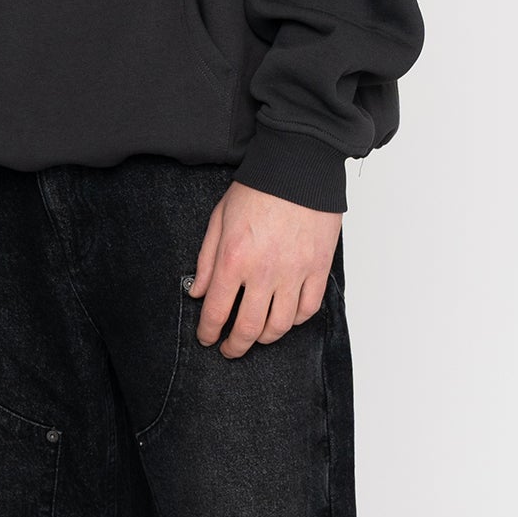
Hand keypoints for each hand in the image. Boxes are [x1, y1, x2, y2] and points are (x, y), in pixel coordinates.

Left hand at [188, 183, 340, 358]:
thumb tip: (199, 292)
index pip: (216, 312)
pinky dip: (296, 319)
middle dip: (235, 346)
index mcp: (234, 259)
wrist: (299, 167)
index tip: (207, 338)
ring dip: (265, 337)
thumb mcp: (219, 219)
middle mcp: (264, 272)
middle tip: (230, 349)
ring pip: (281, 325)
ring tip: (257, 335)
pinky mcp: (318, 268)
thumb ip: (207, 260)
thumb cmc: (258, 189)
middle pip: (248, 328)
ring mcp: (295, 273)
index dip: (208, 332)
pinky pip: (308, 308)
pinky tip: (285, 317)